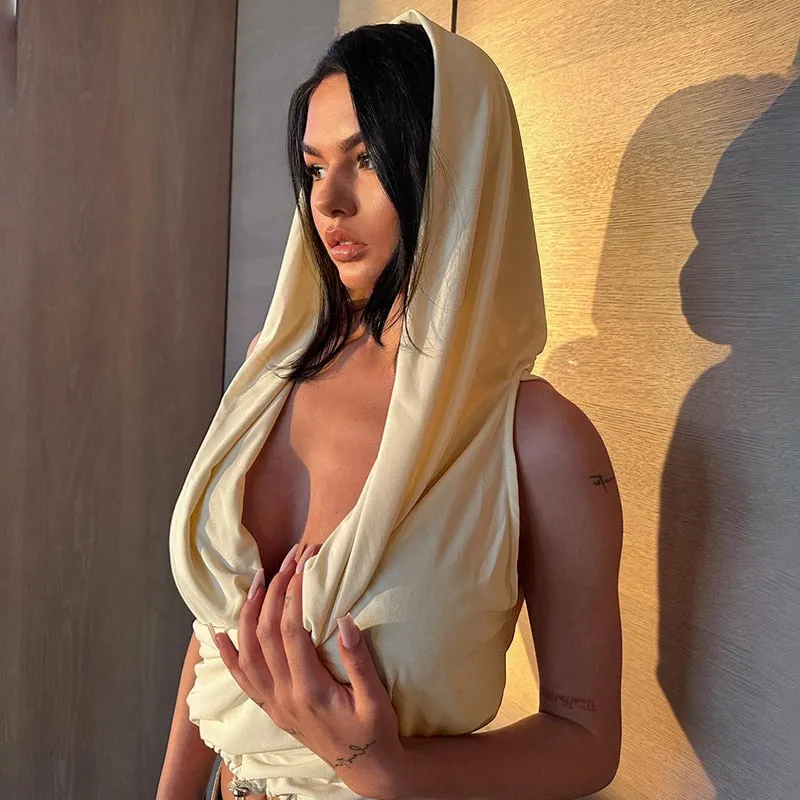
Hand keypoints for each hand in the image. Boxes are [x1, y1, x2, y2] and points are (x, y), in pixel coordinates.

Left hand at [212, 543, 406, 799]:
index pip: (290, 631)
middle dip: (275, 590)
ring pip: (247, 651)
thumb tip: (344, 619)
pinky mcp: (271, 707)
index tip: (304, 564)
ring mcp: (273, 703)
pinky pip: (241, 679)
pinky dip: (228, 654)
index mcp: (309, 690)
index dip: (294, 593)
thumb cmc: (374, 731)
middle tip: (290, 559)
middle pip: (266, 633)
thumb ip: (358, 660)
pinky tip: (219, 633)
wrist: (365, 768)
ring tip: (259, 578)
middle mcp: (283, 696)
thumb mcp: (376, 699)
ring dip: (249, 612)